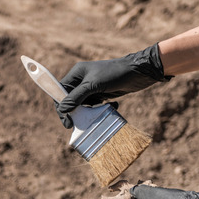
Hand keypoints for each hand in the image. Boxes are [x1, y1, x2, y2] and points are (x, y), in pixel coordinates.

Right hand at [56, 43, 170, 127]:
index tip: (67, 120)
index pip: (60, 91)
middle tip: (75, 125)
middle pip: (70, 100)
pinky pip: (95, 106)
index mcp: (76, 73)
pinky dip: (100, 110)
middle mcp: (82, 80)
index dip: (61, 106)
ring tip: (94, 118)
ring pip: (83, 105)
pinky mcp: (102, 93)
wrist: (138, 72)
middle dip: (74, 112)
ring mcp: (92, 87)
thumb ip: (76, 97)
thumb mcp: (93, 85)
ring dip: (88, 113)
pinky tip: (112, 107)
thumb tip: (62, 109)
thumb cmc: (114, 74)